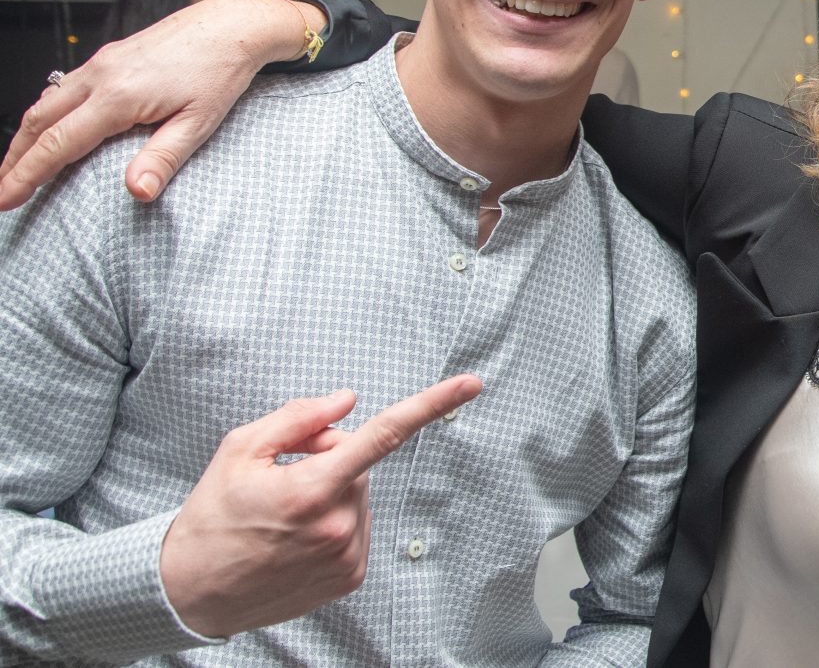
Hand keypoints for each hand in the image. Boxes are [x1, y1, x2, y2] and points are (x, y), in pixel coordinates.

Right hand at [0, 0, 319, 211]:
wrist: (232, 25)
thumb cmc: (220, 71)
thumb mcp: (199, 122)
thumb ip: (164, 158)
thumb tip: (138, 193)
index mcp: (118, 96)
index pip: (58, 144)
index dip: (26, 175)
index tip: (5, 200)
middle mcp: (100, 76)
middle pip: (39, 122)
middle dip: (15, 159)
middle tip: (0, 191)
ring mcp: (102, 63)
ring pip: (47, 102)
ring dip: (27, 136)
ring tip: (15, 166)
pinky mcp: (110, 56)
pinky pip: (64, 88)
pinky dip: (46, 113)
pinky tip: (49, 128)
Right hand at [159, 374, 482, 637]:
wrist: (191, 590)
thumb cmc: (212, 518)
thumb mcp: (240, 450)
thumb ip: (299, 418)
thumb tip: (346, 402)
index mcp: (311, 487)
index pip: (383, 435)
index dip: (431, 405)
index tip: (469, 385)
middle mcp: (337, 524)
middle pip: (358, 465)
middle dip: (328, 461)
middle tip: (282, 478)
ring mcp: (346, 554)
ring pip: (357, 498)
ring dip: (330, 495)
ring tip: (282, 516)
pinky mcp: (348, 577)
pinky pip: (355, 528)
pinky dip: (332, 523)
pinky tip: (294, 538)